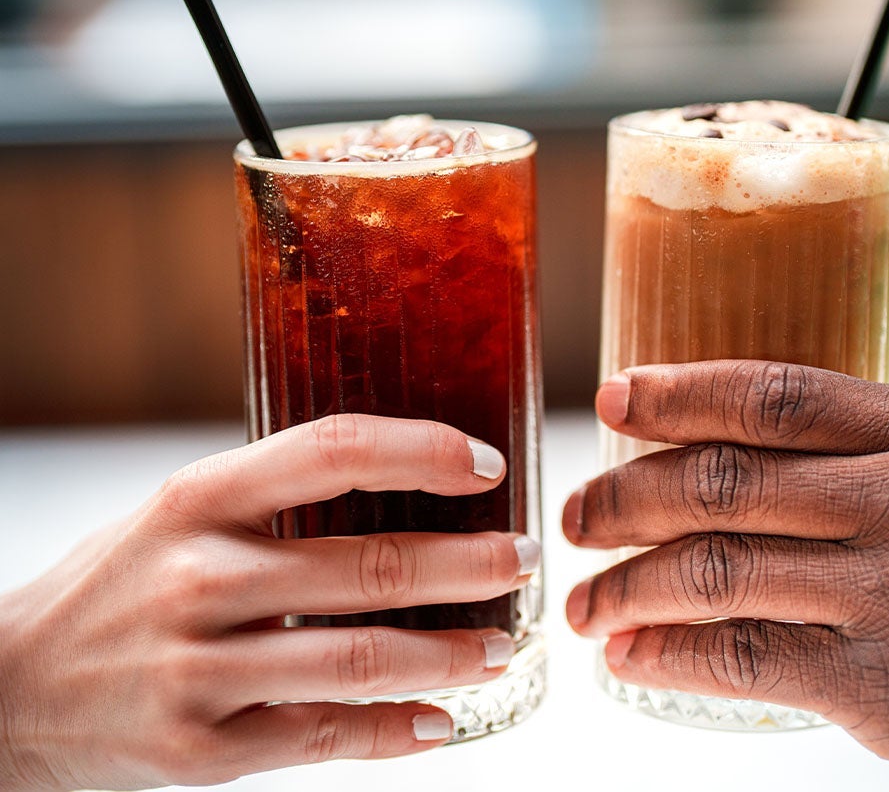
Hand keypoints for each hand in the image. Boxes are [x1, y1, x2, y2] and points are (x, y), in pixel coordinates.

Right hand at [0, 415, 538, 790]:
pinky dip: (393, 731)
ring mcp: (196, 670)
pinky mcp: (197, 751)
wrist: (6, 689)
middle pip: (369, 563)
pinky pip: (320, 738)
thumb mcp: (176, 515)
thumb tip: (400, 483)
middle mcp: (199, 576)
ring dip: (449, 653)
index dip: (422, 450)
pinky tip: (441, 722)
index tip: (483, 464)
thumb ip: (271, 498)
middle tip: (522, 557)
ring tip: (501, 644)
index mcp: (196, 497)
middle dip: (468, 564)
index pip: (334, 451)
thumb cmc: (115, 585)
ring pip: (359, 659)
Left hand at [563, 360, 888, 791]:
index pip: (775, 396)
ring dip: (627, 586)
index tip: (612, 400)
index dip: (679, 393)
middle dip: (626, 497)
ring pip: (717, 570)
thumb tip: (710, 435)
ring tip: (585, 601)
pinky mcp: (887, 685)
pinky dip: (668, 655)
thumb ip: (854, 451)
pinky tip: (628, 655)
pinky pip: (743, 656)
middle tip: (576, 516)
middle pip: (727, 481)